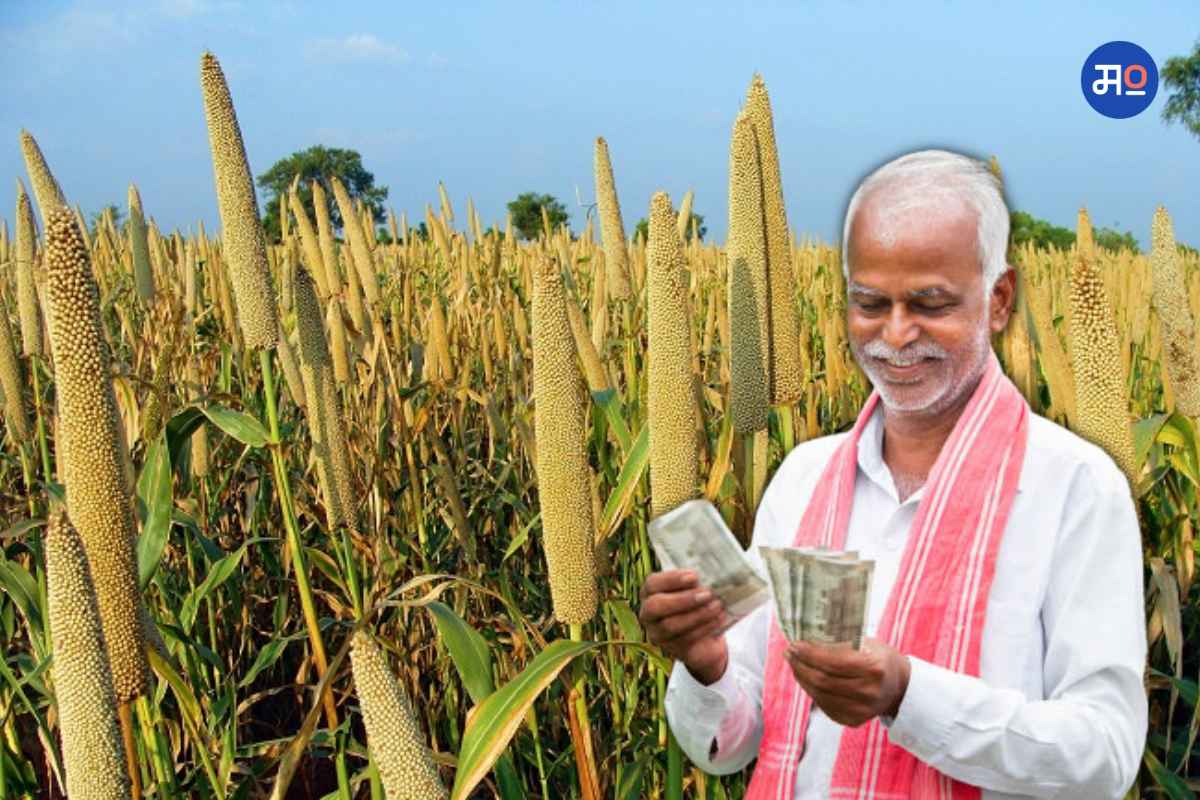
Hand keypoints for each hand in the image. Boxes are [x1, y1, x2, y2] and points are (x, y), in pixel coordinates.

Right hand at [639, 569, 728, 684]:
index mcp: (650, 593)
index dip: (672, 579)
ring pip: (671, 625)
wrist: (706, 638)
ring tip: (717, 605)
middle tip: (707, 594)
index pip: (652, 584)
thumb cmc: (697, 605)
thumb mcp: (695, 591)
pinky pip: (685, 639)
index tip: (694, 576)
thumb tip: (711, 576)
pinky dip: (704, 627)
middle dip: (682, 599)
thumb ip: (696, 583)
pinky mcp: (671, 649)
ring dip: (697, 614)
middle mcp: (648, 614)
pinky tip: (718, 619)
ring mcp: (657, 633)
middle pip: (655, 606)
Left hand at [784, 637, 910, 726]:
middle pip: (823, 681)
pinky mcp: (853, 721)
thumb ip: (840, 642)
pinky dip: (811, 690)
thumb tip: (806, 637)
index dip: (810, 654)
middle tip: (789, 652)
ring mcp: (862, 710)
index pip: (833, 663)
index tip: (795, 643)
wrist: (898, 687)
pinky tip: (805, 677)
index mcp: (875, 668)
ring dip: (802, 677)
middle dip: (801, 665)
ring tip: (794, 663)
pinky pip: (824, 705)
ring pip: (820, 694)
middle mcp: (870, 692)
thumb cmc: (878, 658)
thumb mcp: (866, 643)